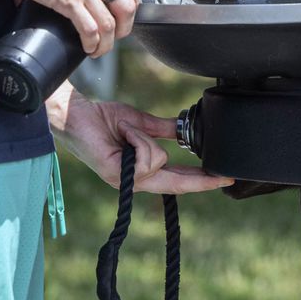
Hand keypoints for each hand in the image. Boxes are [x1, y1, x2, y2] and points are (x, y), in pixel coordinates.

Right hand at [0, 0, 137, 57]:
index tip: (126, 12)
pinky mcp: (68, 2)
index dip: (132, 1)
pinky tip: (88, 48)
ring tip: (100, 49)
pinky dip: (92, 43)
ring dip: (108, 42)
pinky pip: (89, 29)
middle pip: (126, 6)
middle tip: (116, 35)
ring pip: (109, 23)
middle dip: (125, 26)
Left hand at [49, 88, 232, 194]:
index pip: (176, 179)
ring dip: (145, 137)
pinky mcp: (116, 173)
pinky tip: (124, 133)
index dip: (200, 180)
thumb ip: (162, 131)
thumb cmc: (101, 119)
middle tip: (224, 177)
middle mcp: (135, 181)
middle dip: (200, 179)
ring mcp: (125, 180)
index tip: (222, 178)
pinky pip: (145, 155)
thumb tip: (184, 131)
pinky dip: (137, 136)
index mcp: (140, 171)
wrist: (76, 115)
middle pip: (176, 184)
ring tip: (126, 130)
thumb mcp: (140, 125)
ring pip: (159, 160)